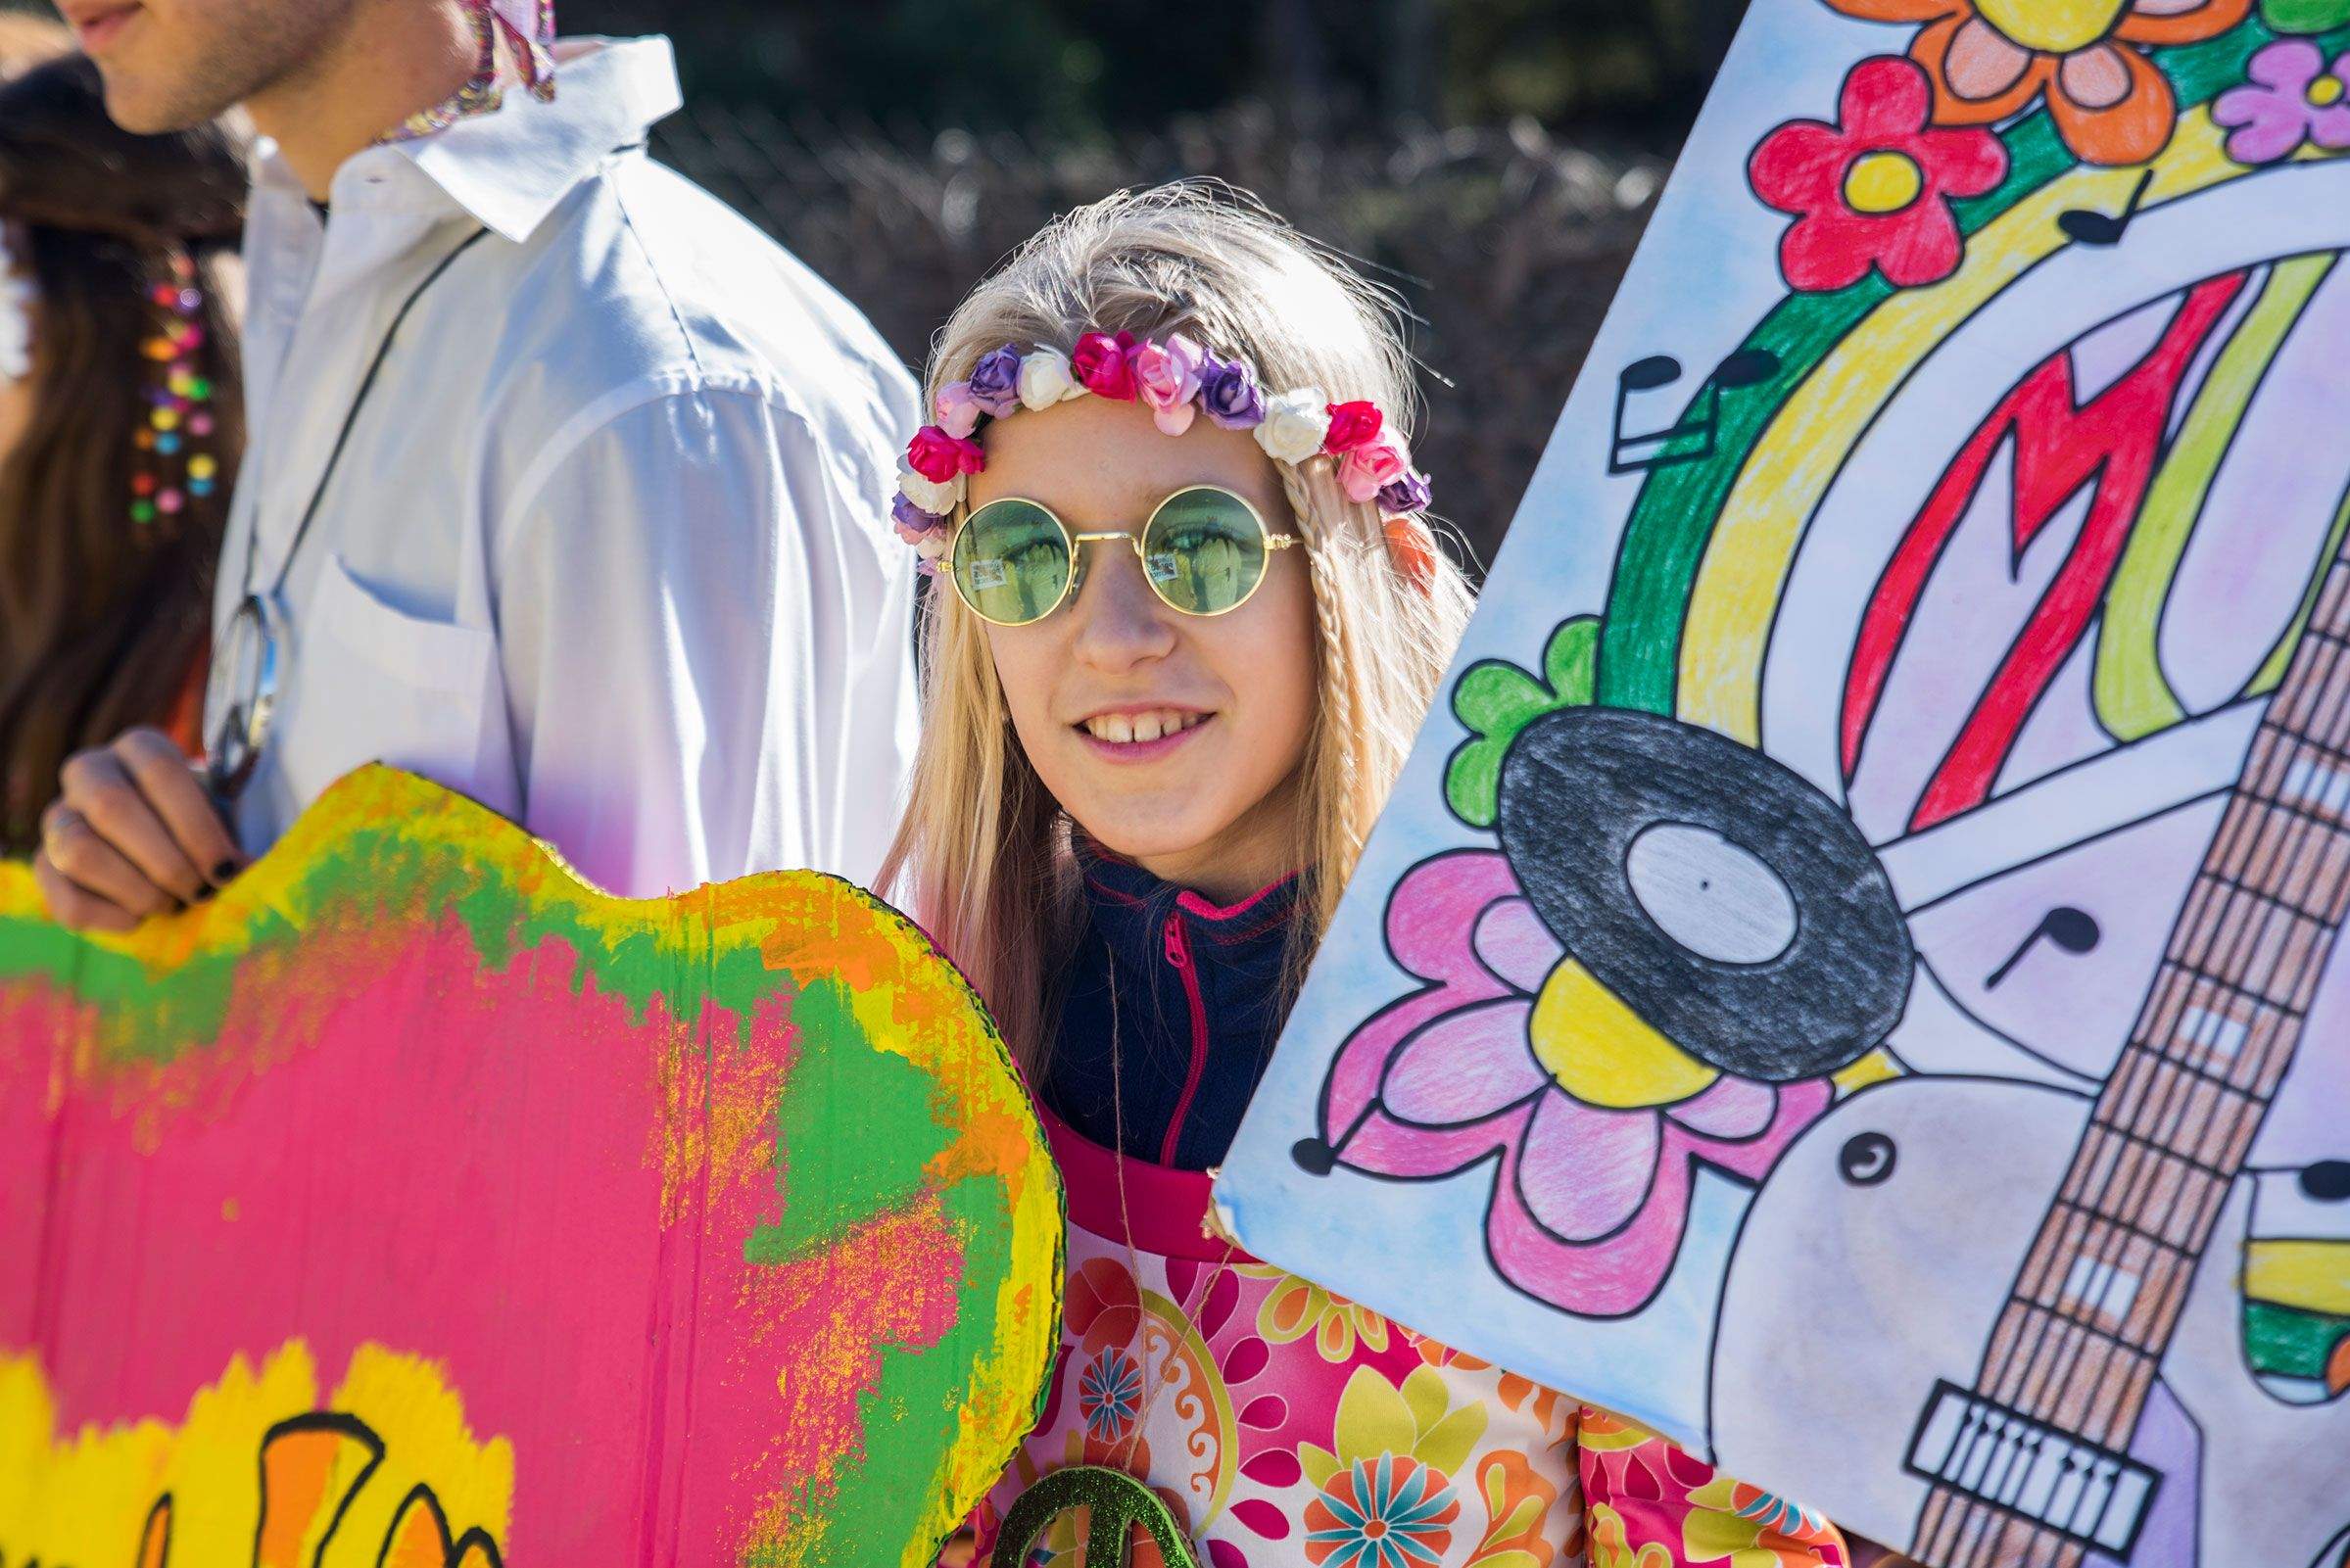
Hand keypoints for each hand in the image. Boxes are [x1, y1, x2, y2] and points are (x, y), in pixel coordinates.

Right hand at [32, 728, 242, 931]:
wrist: (166, 853)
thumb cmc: (203, 829)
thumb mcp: (224, 819)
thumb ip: (231, 838)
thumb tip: (241, 871)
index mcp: (140, 748)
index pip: (160, 770)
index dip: (195, 825)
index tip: (226, 868)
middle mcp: (90, 771)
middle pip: (111, 807)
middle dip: (165, 861)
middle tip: (200, 891)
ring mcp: (59, 816)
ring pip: (79, 851)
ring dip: (136, 889)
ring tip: (172, 904)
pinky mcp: (44, 865)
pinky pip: (65, 898)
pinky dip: (109, 918)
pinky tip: (140, 919)